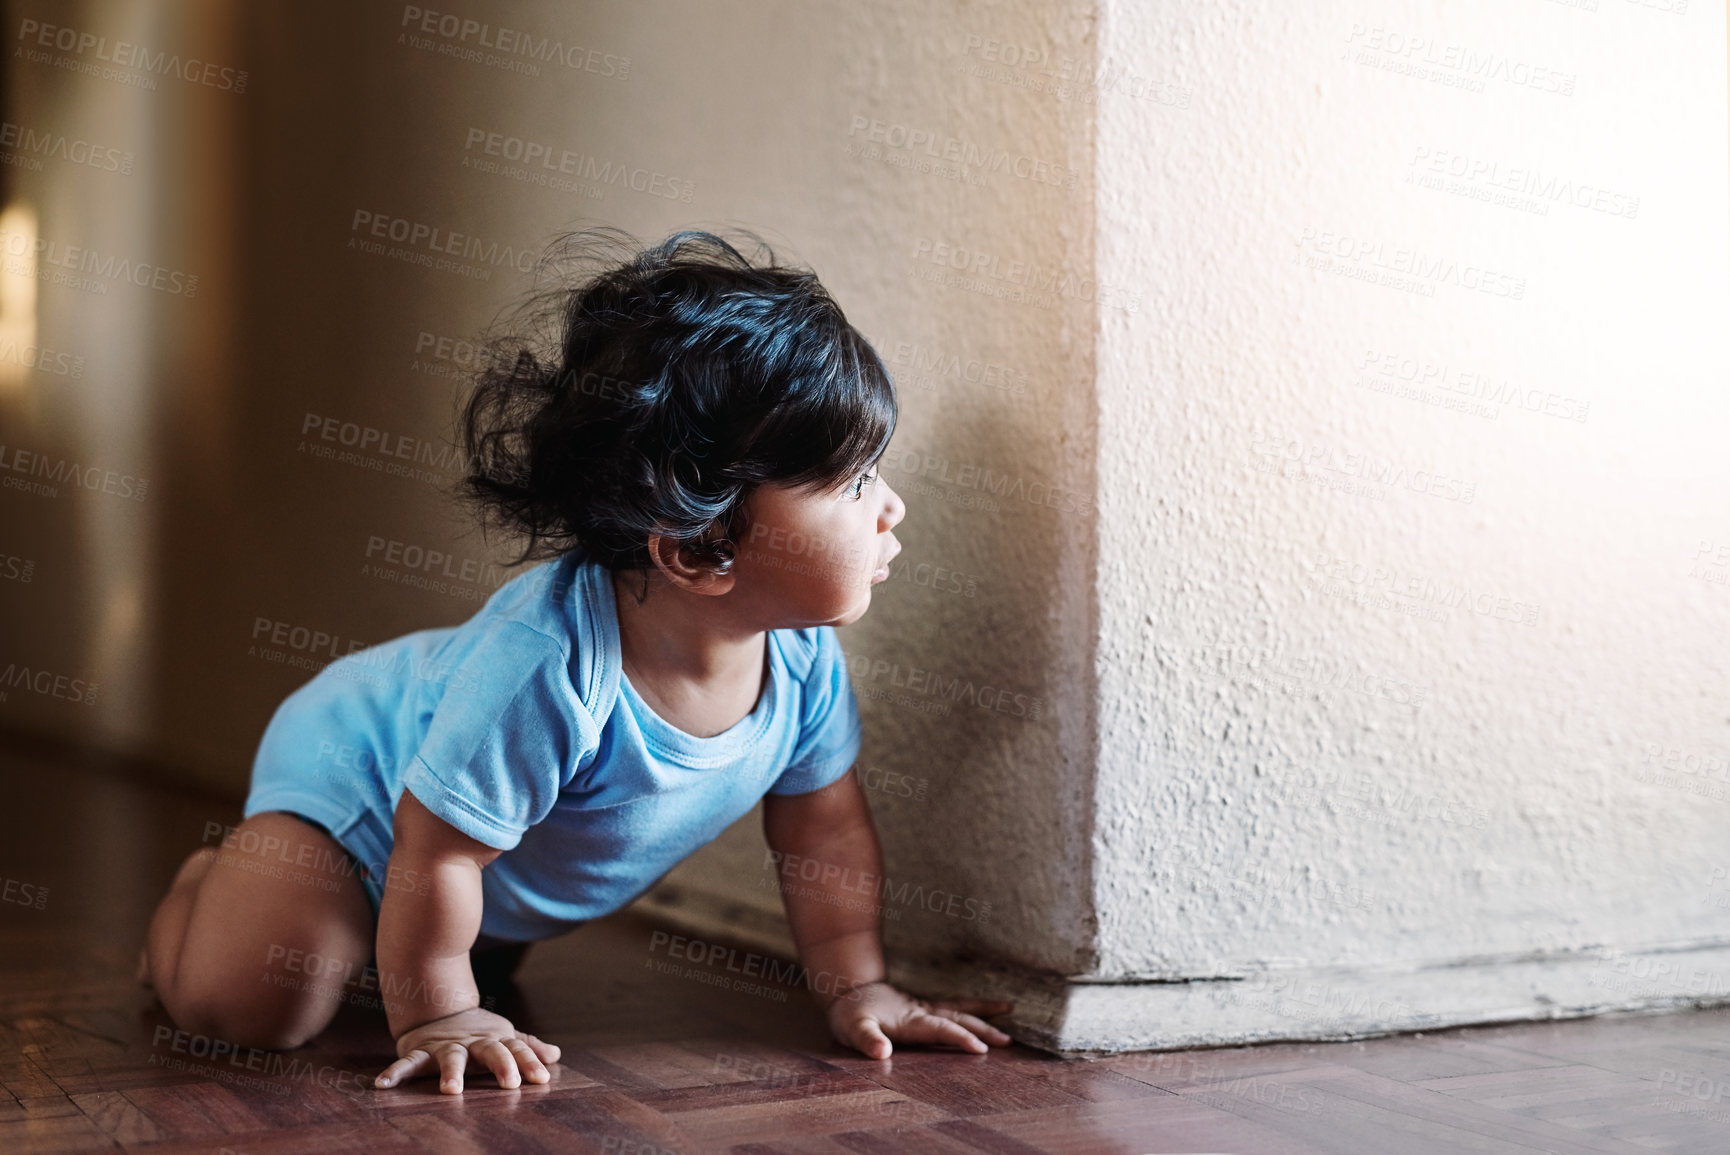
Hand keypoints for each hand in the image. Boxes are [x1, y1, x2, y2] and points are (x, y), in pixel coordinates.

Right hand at [374, 1006, 560, 1093]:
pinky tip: (382, 1085)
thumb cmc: (478, 1033)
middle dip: (502, 1065)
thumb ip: (527, 1047)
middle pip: (491, 1051)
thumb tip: (555, 1055)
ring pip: (451, 1057)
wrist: (438, 1009)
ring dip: (451, 1073)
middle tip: (511, 1085)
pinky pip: (407, 1063)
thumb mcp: (504, 1036)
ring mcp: (445, 1046)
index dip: (530, 1062)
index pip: (517, 1049)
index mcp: (495, 1040)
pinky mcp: (420, 1051)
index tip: (543, 1079)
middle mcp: (473, 1043)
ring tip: (452, 1091)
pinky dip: (395, 1072)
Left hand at [826, 981, 1011, 1058]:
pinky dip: (970, 1007)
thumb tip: (882, 1053)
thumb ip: (867, 1040)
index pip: (941, 1029)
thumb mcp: (852, 1028)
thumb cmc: (850, 1013)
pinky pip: (952, 1007)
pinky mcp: (922, 1008)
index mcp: (911, 1020)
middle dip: (983, 1029)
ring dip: (982, 1011)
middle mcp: (922, 1012)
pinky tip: (980, 1010)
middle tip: (1008, 1041)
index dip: (960, 1038)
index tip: (981, 1049)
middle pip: (958, 1018)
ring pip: (959, 1008)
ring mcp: (924, 1008)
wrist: (847, 988)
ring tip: (1008, 1008)